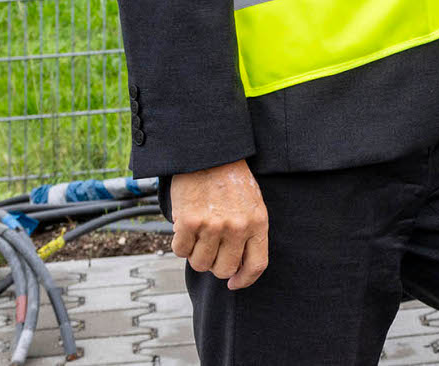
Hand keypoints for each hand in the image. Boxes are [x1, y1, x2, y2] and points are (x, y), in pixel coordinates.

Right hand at [169, 159, 267, 289]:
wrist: (209, 153)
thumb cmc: (231, 180)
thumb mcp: (252, 204)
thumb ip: (249, 233)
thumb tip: (236, 269)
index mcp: (258, 222)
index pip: (256, 265)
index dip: (244, 280)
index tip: (234, 283)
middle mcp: (237, 227)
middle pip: (223, 270)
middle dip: (215, 264)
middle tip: (211, 247)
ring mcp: (213, 226)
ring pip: (200, 264)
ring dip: (196, 253)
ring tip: (199, 232)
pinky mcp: (189, 222)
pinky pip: (180, 251)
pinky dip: (180, 243)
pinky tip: (186, 226)